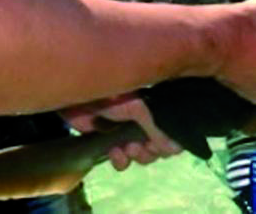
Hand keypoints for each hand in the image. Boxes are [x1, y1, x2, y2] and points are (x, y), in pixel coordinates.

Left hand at [59, 93, 181, 170]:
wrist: (78, 98)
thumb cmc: (111, 95)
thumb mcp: (138, 110)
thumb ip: (157, 130)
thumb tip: (177, 150)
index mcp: (155, 108)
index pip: (172, 131)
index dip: (169, 142)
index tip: (160, 145)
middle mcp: (144, 121)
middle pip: (158, 147)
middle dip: (150, 151)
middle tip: (141, 147)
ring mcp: (128, 132)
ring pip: (141, 155)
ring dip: (137, 156)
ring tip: (128, 149)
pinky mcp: (111, 142)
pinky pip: (123, 160)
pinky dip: (121, 161)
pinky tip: (114, 152)